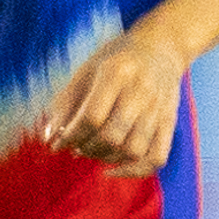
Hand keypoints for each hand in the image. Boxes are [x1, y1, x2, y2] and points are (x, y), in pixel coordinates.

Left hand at [39, 22, 189, 172]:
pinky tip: (114, 169)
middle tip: (76, 146)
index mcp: (117, 73)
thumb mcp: (86, 70)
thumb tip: (49, 138)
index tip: (58, 143)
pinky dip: (134, 171)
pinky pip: (156, 158)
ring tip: (93, 151)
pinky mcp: (169, 123)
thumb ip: (66, 103)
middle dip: (87, 148)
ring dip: (106, 158)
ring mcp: (158, 109)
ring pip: (133, 151)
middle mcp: (141, 92)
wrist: (161, 48)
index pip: (92, 117)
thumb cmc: (116, 59)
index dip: (71, 136)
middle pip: (112, 136)